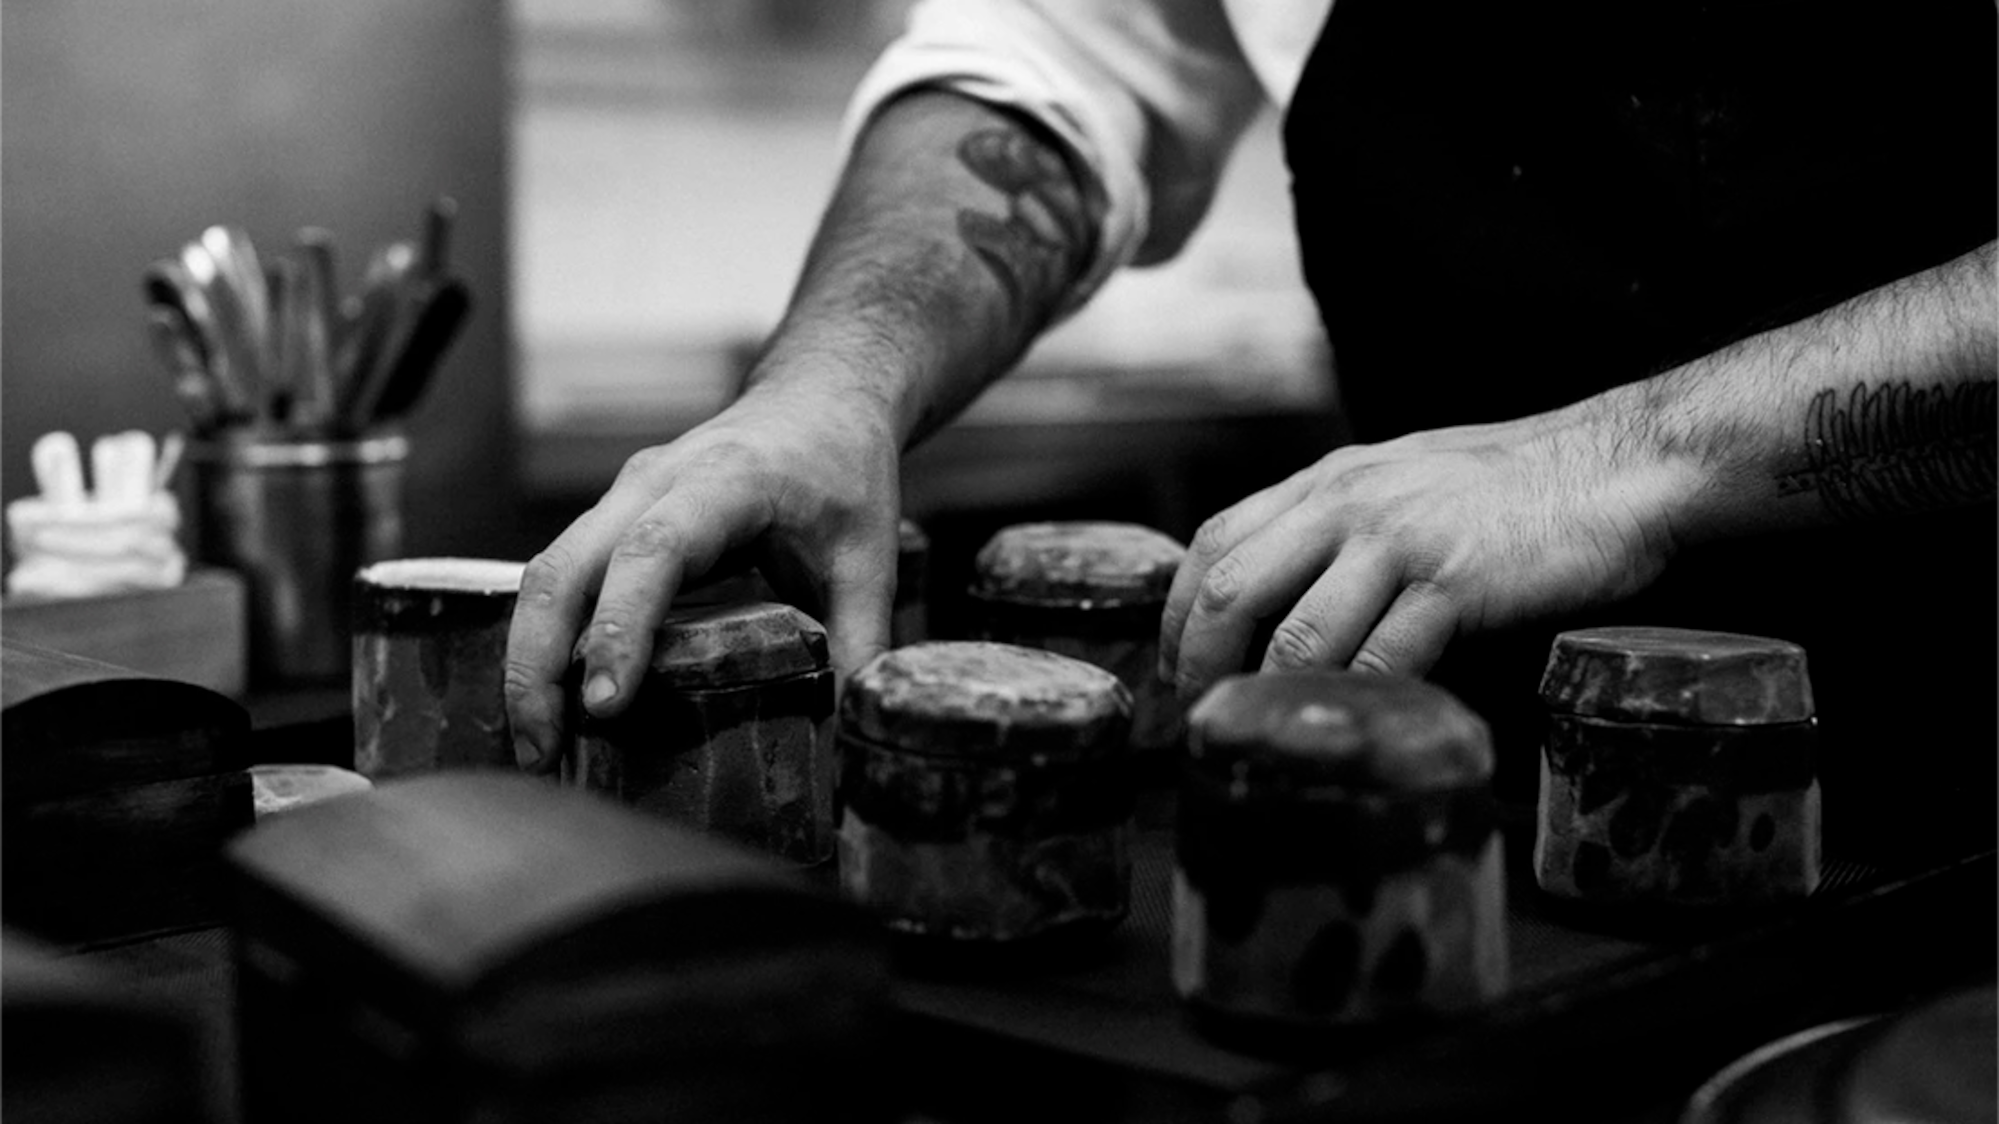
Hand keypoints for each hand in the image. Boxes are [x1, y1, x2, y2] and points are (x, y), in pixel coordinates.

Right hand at [504, 382, 901, 770]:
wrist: (819, 400)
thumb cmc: (843, 468)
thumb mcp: (871, 554)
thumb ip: (863, 640)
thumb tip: (854, 729)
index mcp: (723, 482)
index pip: (653, 552)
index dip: (620, 627)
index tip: (604, 702)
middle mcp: (652, 484)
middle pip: (563, 567)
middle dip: (537, 662)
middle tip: (540, 751)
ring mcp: (622, 500)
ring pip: (546, 574)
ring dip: (529, 658)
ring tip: (537, 747)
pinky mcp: (613, 520)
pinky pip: (561, 578)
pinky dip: (546, 640)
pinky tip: (554, 704)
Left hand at [1159, 405, 1688, 699]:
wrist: (1621, 467)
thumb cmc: (1517, 485)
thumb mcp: (1404, 479)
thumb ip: (1341, 523)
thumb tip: (1284, 588)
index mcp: (1329, 480)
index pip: (1217, 539)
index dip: (1178, 611)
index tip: (1171, 665)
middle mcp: (1348, 503)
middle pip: (1233, 591)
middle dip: (1201, 665)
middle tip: (1200, 715)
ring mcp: (1399, 541)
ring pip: (1298, 635)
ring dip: (1273, 697)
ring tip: (1268, 734)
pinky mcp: (1454, 582)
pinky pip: (1383, 658)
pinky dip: (1359, 702)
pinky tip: (1353, 727)